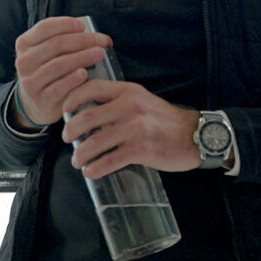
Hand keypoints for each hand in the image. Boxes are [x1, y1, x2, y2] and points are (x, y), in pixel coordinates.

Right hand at [12, 16, 111, 127]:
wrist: (37, 103)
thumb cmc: (50, 71)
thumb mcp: (48, 53)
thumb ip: (67, 41)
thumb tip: (100, 39)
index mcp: (24, 44)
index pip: (44, 28)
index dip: (65, 24)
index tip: (83, 25)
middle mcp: (23, 62)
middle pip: (55, 45)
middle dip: (82, 40)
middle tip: (101, 41)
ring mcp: (30, 82)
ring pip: (58, 65)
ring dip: (82, 57)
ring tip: (99, 54)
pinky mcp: (41, 100)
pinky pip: (59, 87)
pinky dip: (73, 79)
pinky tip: (85, 73)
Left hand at [60, 79, 202, 177]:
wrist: (196, 135)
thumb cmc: (165, 120)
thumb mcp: (141, 101)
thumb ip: (117, 104)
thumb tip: (88, 116)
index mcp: (128, 91)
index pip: (92, 88)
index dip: (72, 98)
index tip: (63, 110)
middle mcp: (130, 107)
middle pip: (87, 117)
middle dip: (70, 130)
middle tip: (66, 139)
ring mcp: (136, 128)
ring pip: (95, 142)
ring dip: (80, 154)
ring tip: (77, 161)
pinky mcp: (142, 150)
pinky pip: (110, 160)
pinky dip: (96, 168)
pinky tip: (91, 172)